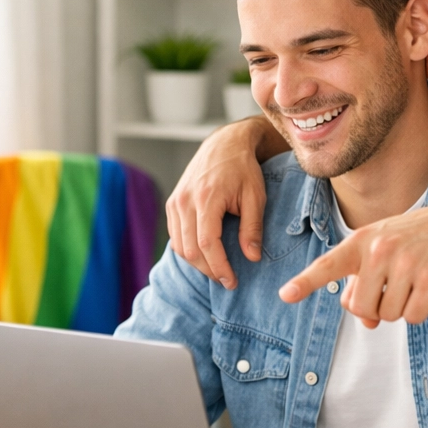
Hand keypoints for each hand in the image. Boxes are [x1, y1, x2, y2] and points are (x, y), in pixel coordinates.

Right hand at [165, 118, 269, 287]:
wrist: (224, 145)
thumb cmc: (243, 169)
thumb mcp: (255, 196)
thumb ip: (253, 228)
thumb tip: (253, 258)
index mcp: (207, 198)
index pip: (207, 244)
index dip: (218, 267)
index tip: (231, 282)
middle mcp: (185, 201)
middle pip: (190, 249)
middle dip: (209, 270)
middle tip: (227, 281)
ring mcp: (176, 202)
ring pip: (179, 246)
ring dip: (197, 263)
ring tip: (218, 271)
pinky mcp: (172, 203)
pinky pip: (175, 236)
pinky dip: (188, 250)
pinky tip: (205, 255)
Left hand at [278, 197, 427, 325]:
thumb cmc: (414, 239)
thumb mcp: (382, 249)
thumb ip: (363, 282)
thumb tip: (364, 321)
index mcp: (362, 241)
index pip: (329, 265)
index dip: (306, 282)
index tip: (285, 295)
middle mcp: (381, 251)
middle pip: (361, 308)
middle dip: (374, 308)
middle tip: (390, 289)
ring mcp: (406, 265)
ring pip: (387, 316)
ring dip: (399, 308)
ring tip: (411, 282)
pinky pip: (412, 317)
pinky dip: (418, 311)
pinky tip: (426, 289)